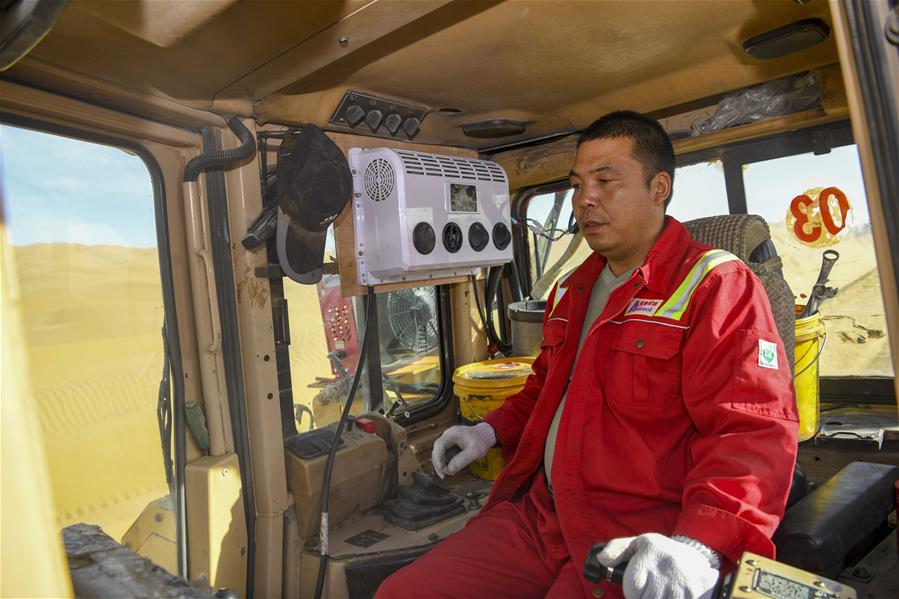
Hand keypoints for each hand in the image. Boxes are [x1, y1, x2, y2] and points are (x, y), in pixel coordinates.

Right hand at [431, 422, 495, 478]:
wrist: (486, 435)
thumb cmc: (481, 441)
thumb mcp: (475, 452)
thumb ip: (463, 460)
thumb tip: (450, 469)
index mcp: (452, 434)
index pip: (439, 446)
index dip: (438, 459)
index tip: (443, 469)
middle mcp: (448, 435)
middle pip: (436, 450)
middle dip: (438, 464)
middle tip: (443, 475)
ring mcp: (448, 439)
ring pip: (438, 453)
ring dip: (441, 464)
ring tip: (448, 473)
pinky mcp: (450, 443)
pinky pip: (443, 453)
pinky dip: (445, 462)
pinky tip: (449, 469)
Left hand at [597, 533, 718, 598]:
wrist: (695, 560)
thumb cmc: (661, 553)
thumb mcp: (639, 544)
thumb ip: (617, 550)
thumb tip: (601, 559)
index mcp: (650, 553)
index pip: (631, 589)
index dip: (633, 590)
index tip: (640, 582)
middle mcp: (664, 570)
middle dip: (644, 595)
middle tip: (650, 586)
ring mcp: (678, 587)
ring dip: (655, 598)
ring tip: (660, 589)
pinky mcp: (691, 596)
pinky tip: (669, 594)